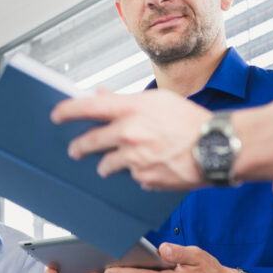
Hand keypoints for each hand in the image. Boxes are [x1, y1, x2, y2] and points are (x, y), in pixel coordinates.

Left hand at [51, 88, 211, 189]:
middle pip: (89, 143)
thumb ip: (125, 99)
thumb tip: (99, 94)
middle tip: (75, 150)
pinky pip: (133, 177)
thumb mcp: (158, 100)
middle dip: (79, 148)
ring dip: (109, 164)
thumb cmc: (190, 121)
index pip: (87, 108)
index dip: (66, 112)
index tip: (56, 116)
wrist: (216, 147)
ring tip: (118, 162)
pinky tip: (154, 165)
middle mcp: (129, 134)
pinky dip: (139, 173)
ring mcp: (135, 159)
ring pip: (108, 165)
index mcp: (130, 109)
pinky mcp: (144, 178)